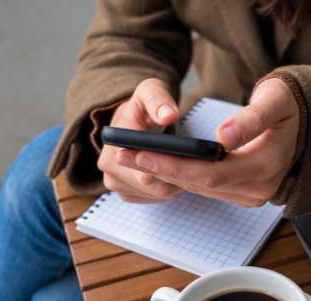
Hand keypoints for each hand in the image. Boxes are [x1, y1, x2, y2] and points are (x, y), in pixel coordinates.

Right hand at [97, 78, 185, 203]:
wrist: (131, 122)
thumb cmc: (143, 106)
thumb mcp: (150, 91)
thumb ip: (159, 99)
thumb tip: (169, 115)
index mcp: (114, 142)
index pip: (145, 164)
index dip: (171, 163)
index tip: (193, 157)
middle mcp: (108, 166)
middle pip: (153, 183)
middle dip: (179, 175)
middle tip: (202, 165)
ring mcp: (115, 183)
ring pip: (157, 193)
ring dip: (178, 184)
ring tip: (193, 168)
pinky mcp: (127, 193)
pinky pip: (155, 199)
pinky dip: (172, 191)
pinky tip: (182, 177)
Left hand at [116, 78, 299, 206]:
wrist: (302, 123)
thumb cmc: (286, 106)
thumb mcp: (274, 100)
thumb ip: (251, 118)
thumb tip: (224, 138)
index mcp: (268, 164)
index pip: (212, 172)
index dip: (175, 165)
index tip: (143, 152)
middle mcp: (260, 188)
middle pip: (202, 184)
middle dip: (161, 169)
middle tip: (125, 154)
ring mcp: (252, 195)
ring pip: (201, 189)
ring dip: (166, 175)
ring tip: (131, 158)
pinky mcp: (243, 195)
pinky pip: (207, 188)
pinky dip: (181, 177)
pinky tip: (156, 164)